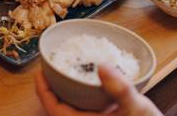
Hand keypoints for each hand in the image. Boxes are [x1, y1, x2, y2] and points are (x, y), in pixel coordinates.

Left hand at [35, 64, 162, 115]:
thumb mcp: (136, 109)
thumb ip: (120, 89)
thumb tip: (103, 66)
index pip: (53, 109)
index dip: (43, 90)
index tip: (40, 72)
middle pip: (58, 110)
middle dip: (53, 90)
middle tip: (52, 69)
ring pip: (71, 113)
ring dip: (67, 96)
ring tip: (67, 75)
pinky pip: (84, 114)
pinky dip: (82, 101)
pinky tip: (92, 90)